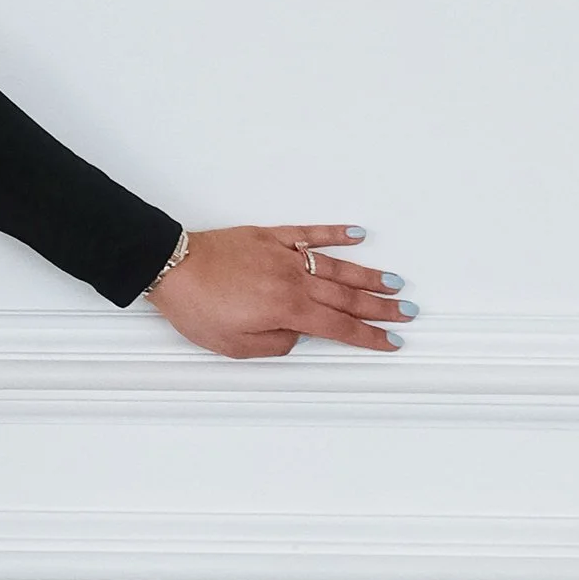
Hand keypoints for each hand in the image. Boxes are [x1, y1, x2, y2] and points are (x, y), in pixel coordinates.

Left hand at [146, 225, 413, 357]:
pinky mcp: (268, 237)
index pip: (339, 327)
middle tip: (408, 312)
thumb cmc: (195, 305)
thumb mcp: (235, 345)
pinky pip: (308, 234)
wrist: (170, 267)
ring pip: (336, 267)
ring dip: (368, 276)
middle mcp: (292, 281)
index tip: (391, 341)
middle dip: (381, 307)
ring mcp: (282, 256)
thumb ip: (275, 343)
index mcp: (287, 310)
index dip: (368, 337)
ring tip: (394, 283)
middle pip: (346, 297)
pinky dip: (333, 233)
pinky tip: (356, 234)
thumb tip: (297, 336)